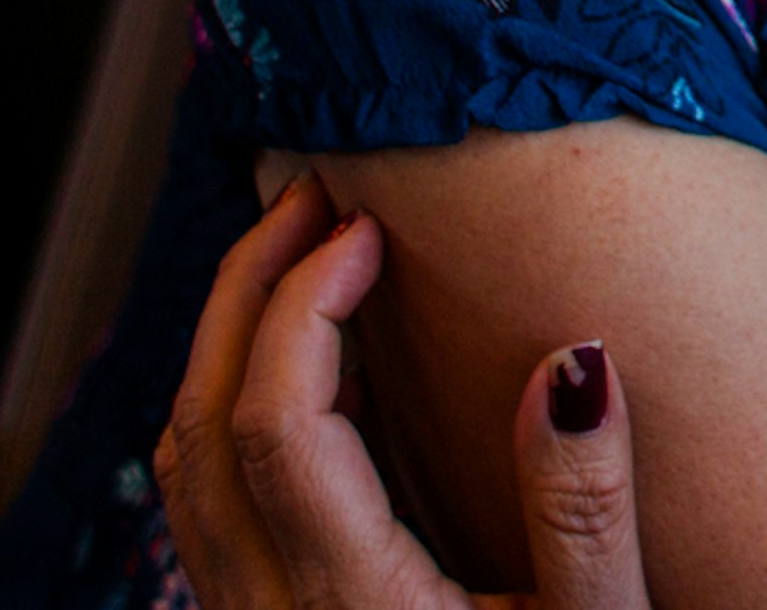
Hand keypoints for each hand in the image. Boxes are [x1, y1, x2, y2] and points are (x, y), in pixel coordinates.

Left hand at [155, 174, 648, 609]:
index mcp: (353, 606)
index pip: (281, 419)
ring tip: (307, 262)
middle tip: (315, 197)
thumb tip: (574, 356)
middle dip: (248, 289)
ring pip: (181, 465)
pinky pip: (201, 507)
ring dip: (230, 344)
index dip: (309, 303)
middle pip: (202, 422)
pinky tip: (311, 376)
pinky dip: (231, 409)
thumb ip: (584, 504)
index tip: (369, 228)